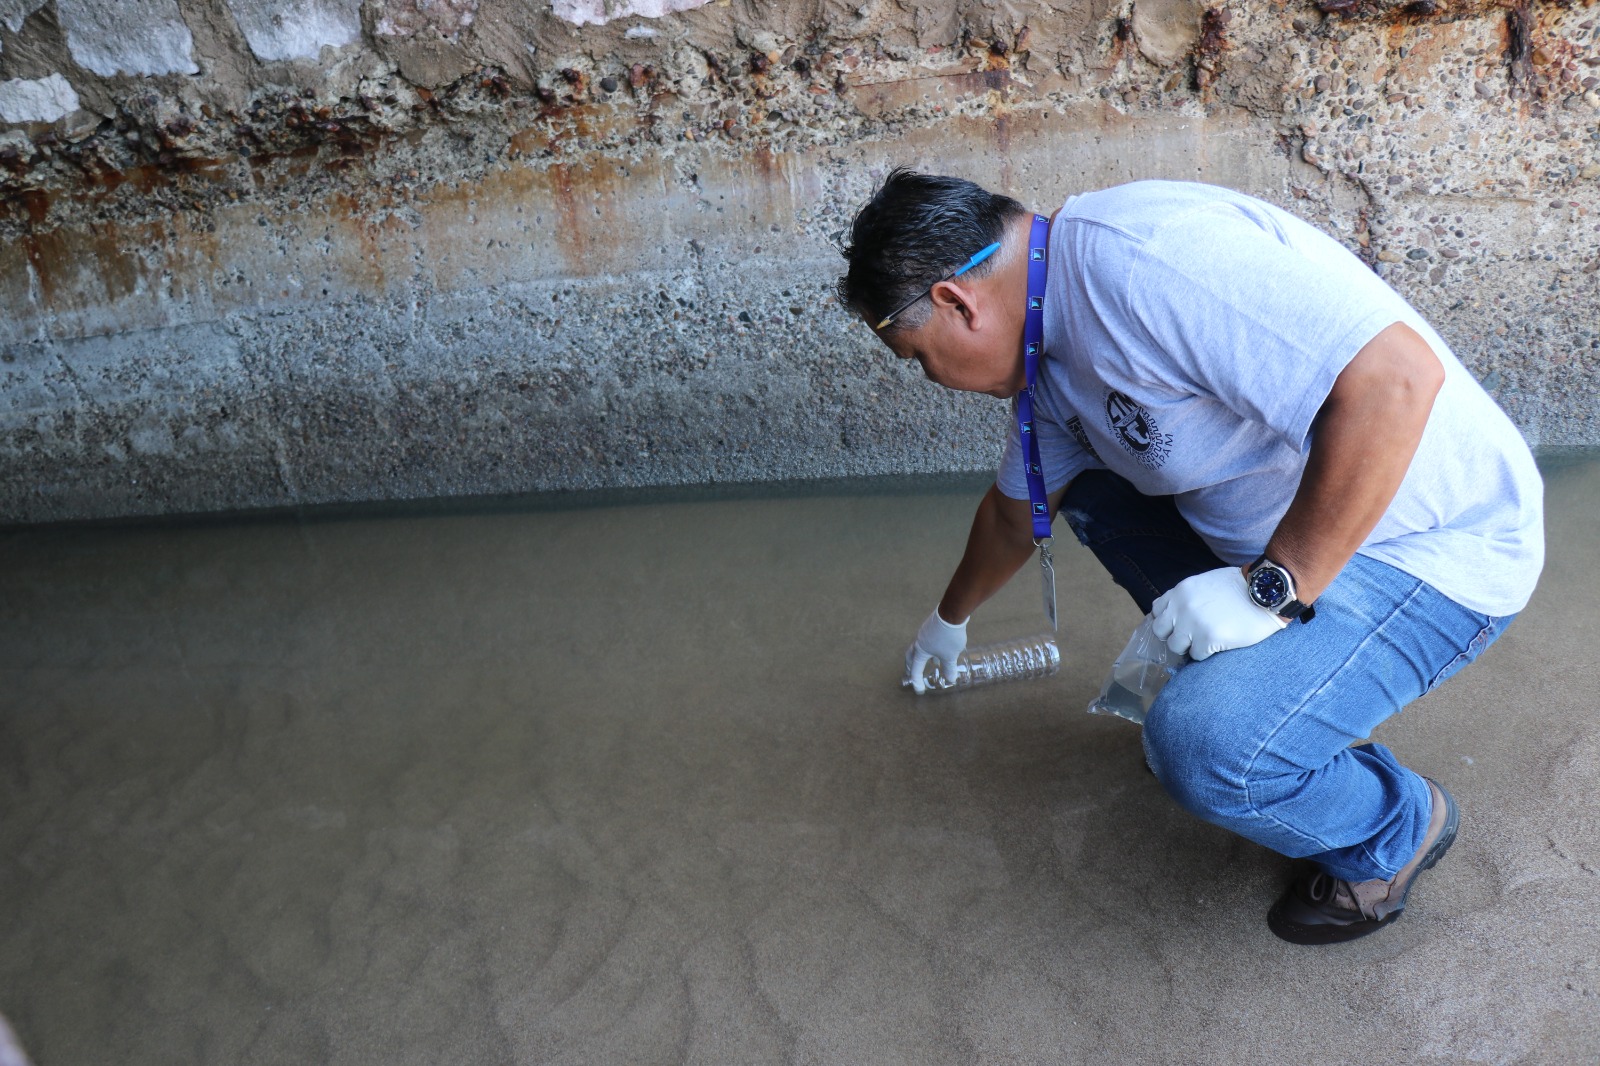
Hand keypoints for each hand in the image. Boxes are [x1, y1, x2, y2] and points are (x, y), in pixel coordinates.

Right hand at [905, 608, 967, 692]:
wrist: (952, 613)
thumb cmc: (948, 637)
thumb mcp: (950, 656)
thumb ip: (949, 668)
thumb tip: (951, 679)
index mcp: (920, 651)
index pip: (916, 669)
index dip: (917, 681)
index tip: (919, 690)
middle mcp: (918, 642)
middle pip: (910, 656)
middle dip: (911, 667)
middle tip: (912, 674)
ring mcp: (924, 633)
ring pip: (918, 648)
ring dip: (921, 657)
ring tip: (931, 664)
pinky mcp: (930, 627)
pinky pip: (926, 642)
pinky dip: (929, 649)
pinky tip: (940, 650)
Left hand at [1151, 566, 1286, 661]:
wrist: (1265, 592)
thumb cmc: (1240, 587)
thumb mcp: (1205, 583)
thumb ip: (1188, 596)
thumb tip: (1177, 613)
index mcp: (1181, 591)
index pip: (1156, 611)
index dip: (1168, 621)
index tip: (1178, 626)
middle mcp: (1181, 607)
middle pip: (1160, 631)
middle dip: (1173, 636)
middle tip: (1190, 638)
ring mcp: (1193, 623)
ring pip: (1175, 646)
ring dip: (1188, 647)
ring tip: (1205, 642)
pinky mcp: (1208, 639)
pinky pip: (1196, 655)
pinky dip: (1205, 654)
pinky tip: (1218, 645)